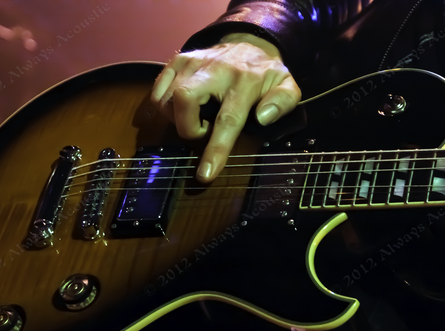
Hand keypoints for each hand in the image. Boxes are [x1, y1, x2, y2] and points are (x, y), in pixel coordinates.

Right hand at [150, 33, 300, 182]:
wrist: (249, 43)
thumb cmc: (265, 75)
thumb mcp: (286, 85)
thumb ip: (283, 102)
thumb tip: (264, 118)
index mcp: (244, 82)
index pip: (227, 120)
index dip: (215, 149)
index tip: (205, 174)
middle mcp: (215, 70)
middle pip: (185, 100)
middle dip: (188, 128)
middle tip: (203, 132)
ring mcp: (193, 63)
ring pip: (167, 98)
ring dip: (178, 119)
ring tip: (197, 118)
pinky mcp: (178, 61)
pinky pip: (158, 91)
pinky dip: (165, 107)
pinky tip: (184, 109)